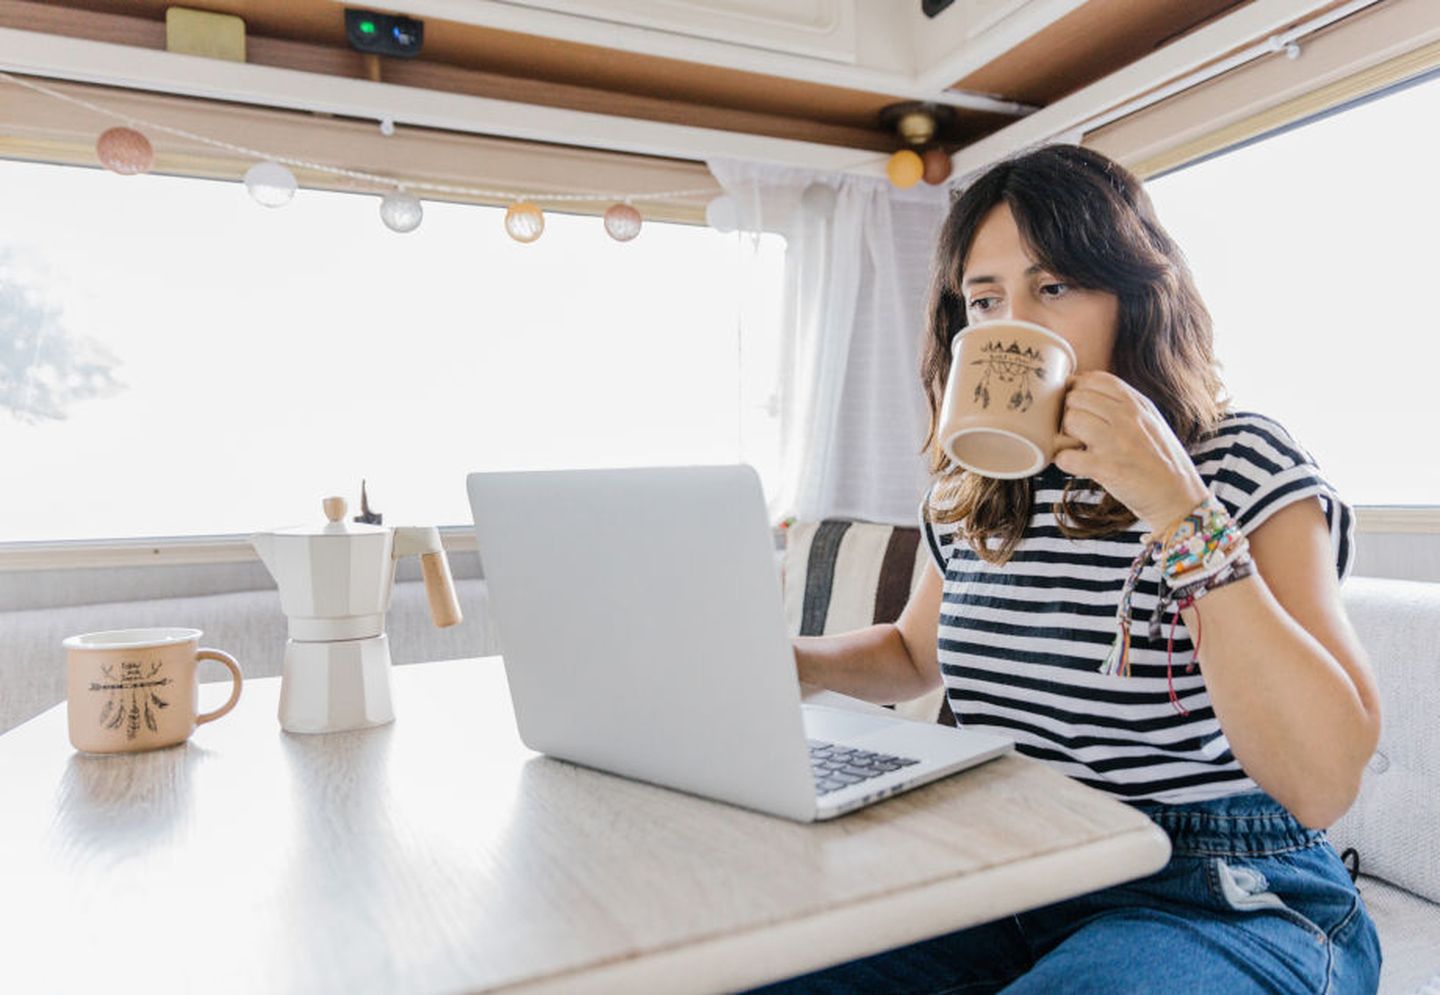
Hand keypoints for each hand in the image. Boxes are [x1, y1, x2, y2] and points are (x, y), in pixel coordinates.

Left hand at [1052, 370, 1208, 534]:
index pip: (1093, 379)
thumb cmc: (1159, 458)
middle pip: (1076, 399)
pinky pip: (1067, 457)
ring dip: (1066, 436)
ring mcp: (1117, 442)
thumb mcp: (1150, 420)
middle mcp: (1127, 418)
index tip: (1080, 407)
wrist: (1178, 496)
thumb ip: (1122, 402)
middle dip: (1071, 414)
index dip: (1078, 390)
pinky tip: (1076, 465)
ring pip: (1070, 421)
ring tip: (1079, 447)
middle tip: (1078, 432)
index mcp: (1137, 403)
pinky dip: (1065, 461)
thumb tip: (1081, 385)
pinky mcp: (1107, 469)